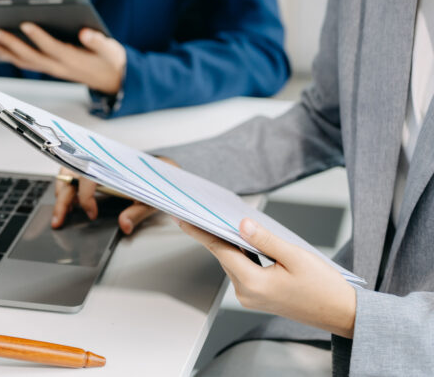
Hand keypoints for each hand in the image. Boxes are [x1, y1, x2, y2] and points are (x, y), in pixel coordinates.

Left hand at [0, 23, 126, 94]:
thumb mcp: (111, 50)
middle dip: (10, 43)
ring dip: (4, 51)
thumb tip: (86, 31)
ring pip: (23, 61)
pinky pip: (24, 63)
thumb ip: (99, 41)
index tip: (25, 23)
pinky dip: (9, 55)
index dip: (38, 37)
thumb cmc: (109, 60)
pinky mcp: (47, 67)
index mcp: (73, 60)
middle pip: (30, 56)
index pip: (53, 48)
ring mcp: (50, 69)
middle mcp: (58, 67)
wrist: (110, 80)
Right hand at [52, 167, 155, 233]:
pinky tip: (71, 204)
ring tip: (61, 212)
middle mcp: (100, 161)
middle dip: (62, 200)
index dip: (86, 197)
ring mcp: (94, 163)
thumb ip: (136, 212)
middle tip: (58, 221)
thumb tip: (124, 226)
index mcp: (113, 165)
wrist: (163, 170)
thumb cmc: (157, 181)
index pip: (88, 177)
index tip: (91, 214)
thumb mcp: (150, 198)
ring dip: (61, 192)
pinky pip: (73, 173)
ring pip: (67, 172)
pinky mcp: (94, 168)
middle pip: (70, 175)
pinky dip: (67, 187)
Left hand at [177, 217, 355, 337]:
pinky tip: (244, 240)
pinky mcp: (257, 297)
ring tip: (223, 221)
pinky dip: (242, 255)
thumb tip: (241, 225)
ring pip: (233, 263)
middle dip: (216, 234)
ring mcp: (251, 298)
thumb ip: (265, 239)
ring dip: (230, 244)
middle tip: (205, 211)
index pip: (220, 250)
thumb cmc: (324, 287)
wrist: (342, 314)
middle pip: (225, 256)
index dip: (200, 232)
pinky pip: (243, 270)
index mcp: (253, 283)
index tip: (182, 219)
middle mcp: (246, 293)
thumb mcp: (295, 256)